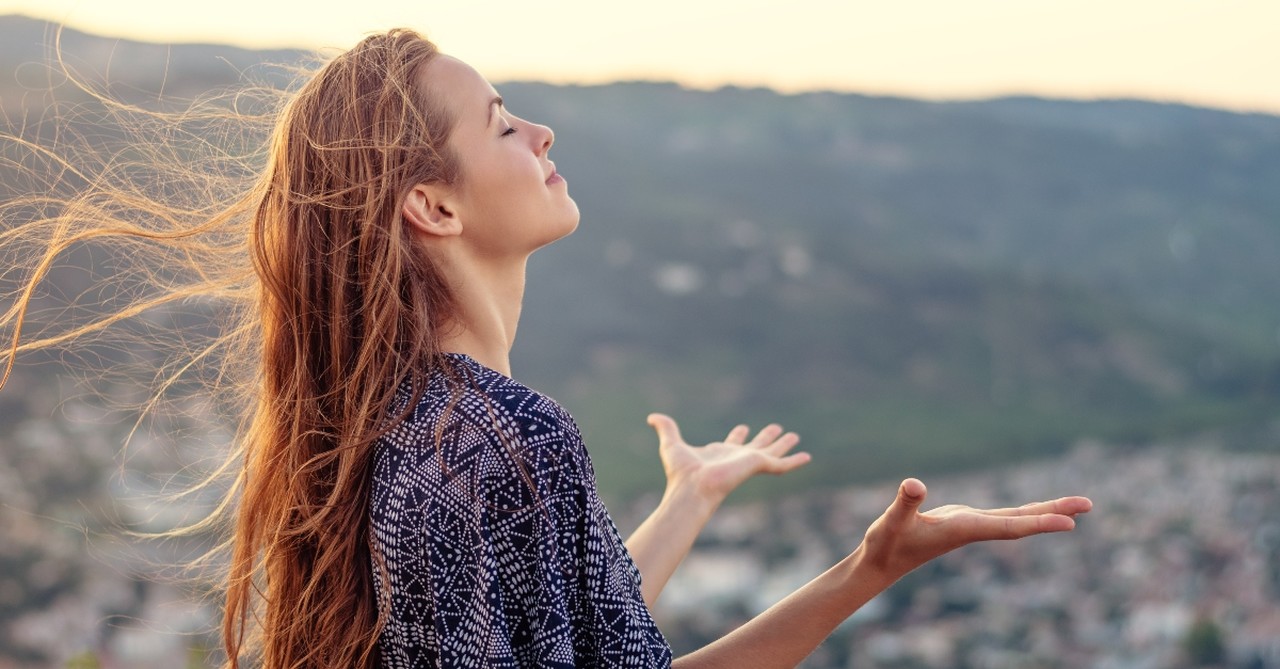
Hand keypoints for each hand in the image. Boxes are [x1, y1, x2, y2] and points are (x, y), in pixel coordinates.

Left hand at [647, 413, 810, 505]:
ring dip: (783, 445)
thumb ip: (665, 428)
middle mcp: (736, 458)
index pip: (732, 443)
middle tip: (777, 428)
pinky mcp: (758, 466)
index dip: (737, 435)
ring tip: (795, 436)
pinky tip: (806, 456)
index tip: (743, 428)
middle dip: (765, 438)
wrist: (692, 488)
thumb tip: (651, 416)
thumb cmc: (681, 471)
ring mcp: (748, 463)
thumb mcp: (671, 443)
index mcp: (720, 454)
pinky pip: (781, 464)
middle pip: (755, 445)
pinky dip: (794, 461)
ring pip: (771, 452)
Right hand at [858, 478, 1092, 581]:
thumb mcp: (892, 522)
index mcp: (963, 529)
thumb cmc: (886, 544)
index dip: (1038, 523)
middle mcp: (974, 529)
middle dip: (1055, 513)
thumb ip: (904, 503)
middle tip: (1089, 504)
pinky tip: (1038, 509)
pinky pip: (1005, 517)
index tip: (1070, 523)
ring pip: (1017, 518)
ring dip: (1046, 511)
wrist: (882, 565)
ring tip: (1077, 505)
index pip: (1009, 527)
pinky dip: (1026, 512)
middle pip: (1022, 522)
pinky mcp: (965, 522)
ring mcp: (972, 526)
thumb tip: (914, 484)